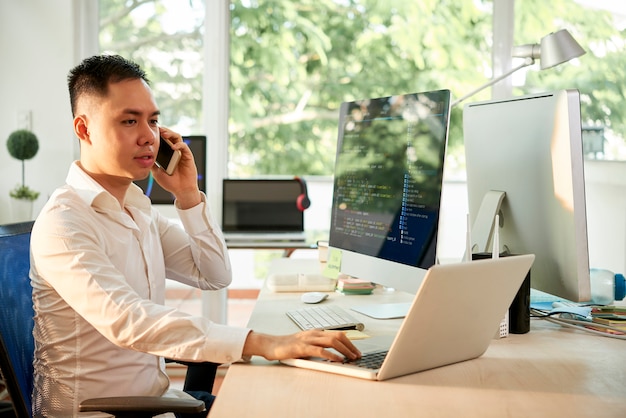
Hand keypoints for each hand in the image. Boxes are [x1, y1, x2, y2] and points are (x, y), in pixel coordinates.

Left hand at [151, 127, 201, 207]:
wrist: (180, 190)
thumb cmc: (170, 182)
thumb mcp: (156, 171)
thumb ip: (152, 162)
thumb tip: (142, 155)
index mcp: (166, 153)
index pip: (162, 139)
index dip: (157, 134)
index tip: (150, 131)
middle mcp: (174, 151)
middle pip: (169, 135)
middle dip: (163, 130)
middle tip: (157, 129)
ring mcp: (181, 152)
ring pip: (177, 137)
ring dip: (171, 134)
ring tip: (164, 134)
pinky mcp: (188, 156)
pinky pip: (184, 147)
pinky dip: (179, 145)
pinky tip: (173, 147)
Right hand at [243, 330, 361, 361]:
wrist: (271, 344)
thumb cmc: (288, 346)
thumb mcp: (306, 345)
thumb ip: (318, 347)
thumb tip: (333, 355)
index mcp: (316, 332)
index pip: (337, 334)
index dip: (349, 342)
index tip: (356, 351)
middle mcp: (314, 333)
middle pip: (338, 336)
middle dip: (350, 346)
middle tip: (357, 355)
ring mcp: (308, 339)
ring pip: (332, 341)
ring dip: (344, 350)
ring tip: (351, 358)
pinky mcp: (302, 347)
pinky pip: (320, 350)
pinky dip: (331, 355)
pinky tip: (337, 360)